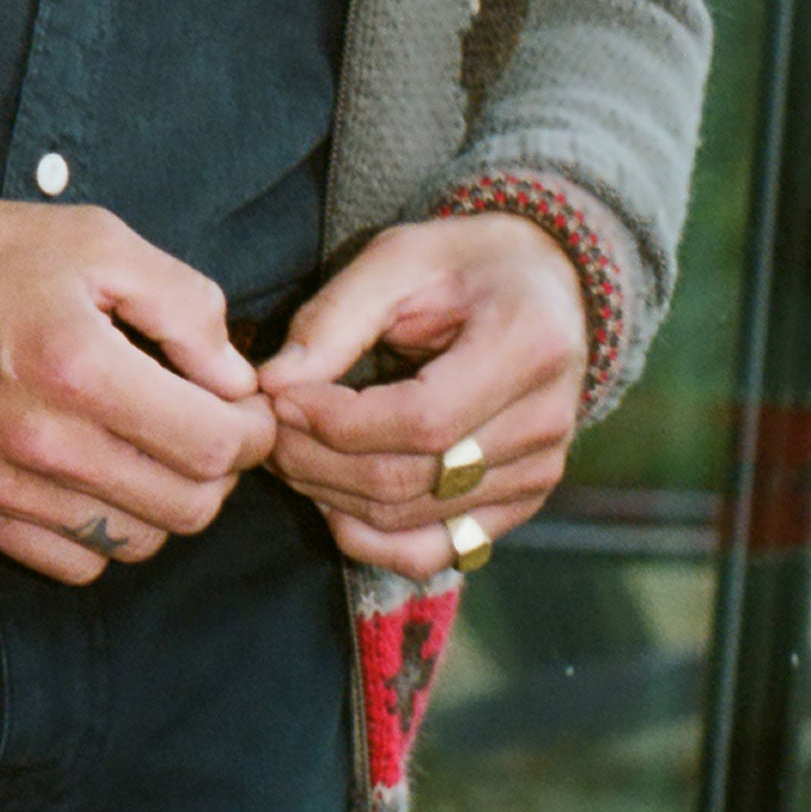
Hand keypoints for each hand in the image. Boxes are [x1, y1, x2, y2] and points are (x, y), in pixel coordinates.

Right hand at [0, 200, 274, 583]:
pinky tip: (99, 480)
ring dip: (164, 504)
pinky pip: (75, 564)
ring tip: (152, 450)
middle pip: (187, 509)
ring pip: (137, 545)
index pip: (213, 447)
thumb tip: (235, 380)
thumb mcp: (102, 241)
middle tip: (208, 428)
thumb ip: (185, 306)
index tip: (247, 408)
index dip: (253, 433)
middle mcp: (44, 441)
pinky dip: (105, 535)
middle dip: (220, 472)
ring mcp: (4, 486)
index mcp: (81, 367)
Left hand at [257, 212, 587, 578]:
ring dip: (329, 497)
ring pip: (409, 522)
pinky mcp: (518, 506)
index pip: (421, 421)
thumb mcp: (399, 259)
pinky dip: (368, 540)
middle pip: (409, 479)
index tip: (277, 396)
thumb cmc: (466, 264)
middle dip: (317, 462)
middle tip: (266, 428)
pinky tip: (329, 498)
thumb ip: (335, 319)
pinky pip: (433, 552)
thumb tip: (273, 385)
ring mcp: (535, 475)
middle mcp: (545, 425)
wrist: (545, 286)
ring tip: (288, 452)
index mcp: (527, 349)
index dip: (336, 422)